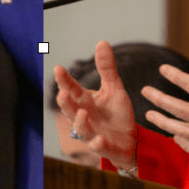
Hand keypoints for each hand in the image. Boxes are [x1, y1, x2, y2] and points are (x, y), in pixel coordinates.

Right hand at [53, 41, 136, 169]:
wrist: (130, 139)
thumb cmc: (116, 113)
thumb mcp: (114, 88)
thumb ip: (106, 68)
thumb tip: (101, 42)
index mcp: (85, 101)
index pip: (72, 89)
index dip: (64, 80)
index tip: (58, 68)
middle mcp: (84, 117)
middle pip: (70, 110)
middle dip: (65, 103)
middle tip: (63, 93)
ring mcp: (92, 133)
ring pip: (81, 129)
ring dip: (80, 122)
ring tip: (83, 113)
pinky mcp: (104, 147)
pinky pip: (98, 147)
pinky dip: (97, 144)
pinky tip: (100, 139)